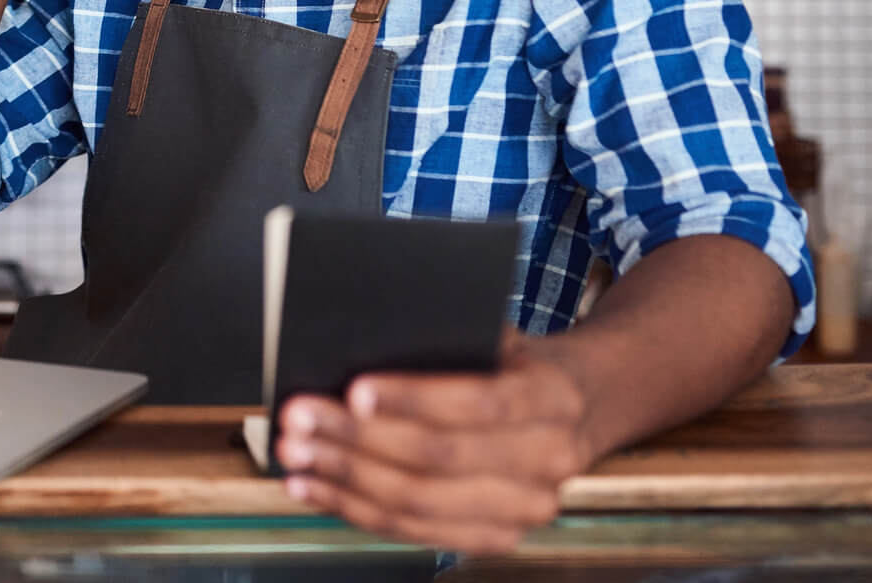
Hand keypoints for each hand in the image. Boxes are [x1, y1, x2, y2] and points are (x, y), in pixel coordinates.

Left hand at [274, 332, 592, 554]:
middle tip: (301, 418)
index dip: (413, 399)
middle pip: (439, 460)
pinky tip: (315, 486)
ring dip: (346, 479)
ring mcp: (525, 509)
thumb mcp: (497, 334)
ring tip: (296, 453)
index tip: (354, 390)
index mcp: (553, 400)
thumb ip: (449, 338)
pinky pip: (414, 531)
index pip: (478, 403)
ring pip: (420, 502)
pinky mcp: (496, 537)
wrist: (576, 404)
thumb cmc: (515, 360)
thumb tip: (365, 339)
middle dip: (359, 440)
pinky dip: (355, 508)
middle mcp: (548, 461)